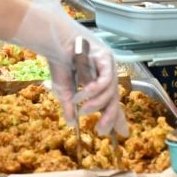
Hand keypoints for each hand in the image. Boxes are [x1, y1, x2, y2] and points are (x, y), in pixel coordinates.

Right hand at [10, 0, 127, 135]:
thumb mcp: (64, 90)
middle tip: (100, 130)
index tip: (122, 134)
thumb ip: (70, 107)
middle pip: (114, 99)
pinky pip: (105, 79)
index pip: (112, 102)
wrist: (54, 42)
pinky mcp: (105, 57)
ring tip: (82, 110)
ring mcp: (108, 65)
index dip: (117, 118)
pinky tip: (84, 94)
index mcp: (99, 80)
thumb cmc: (59, 62)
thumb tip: (72, 124)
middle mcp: (107, 73)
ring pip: (110, 92)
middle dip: (109, 117)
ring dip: (95, 104)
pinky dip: (95, 90)